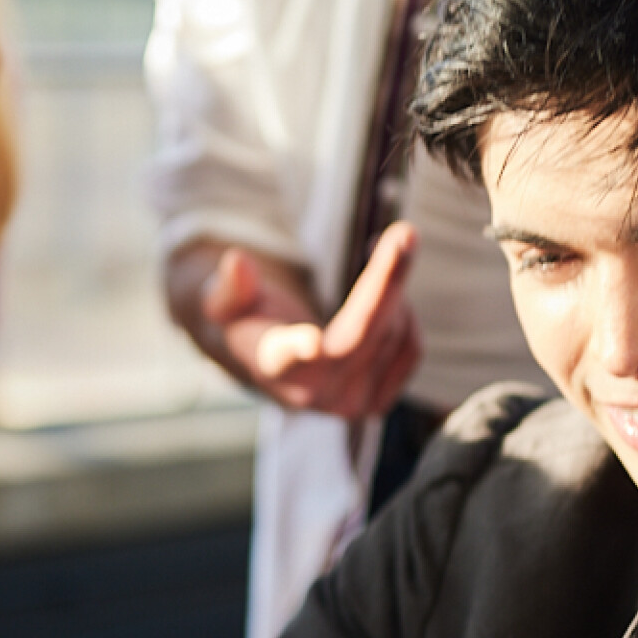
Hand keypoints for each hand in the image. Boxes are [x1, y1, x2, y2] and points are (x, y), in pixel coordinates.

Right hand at [169, 223, 420, 420]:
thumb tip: (237, 263)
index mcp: (271, 364)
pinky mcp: (377, 403)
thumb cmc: (250, 322)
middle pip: (361, 333)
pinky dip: (406, 317)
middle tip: (405, 233)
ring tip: (382, 261)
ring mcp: (347, 404)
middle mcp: (311, 392)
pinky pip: (411, 350)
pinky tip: (389, 299)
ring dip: (395, 292)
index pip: (283, 358)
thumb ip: (230, 287)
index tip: (310, 342)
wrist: (273, 363)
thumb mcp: (226, 302)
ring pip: (393, 336)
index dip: (297, 348)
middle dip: (387, 281)